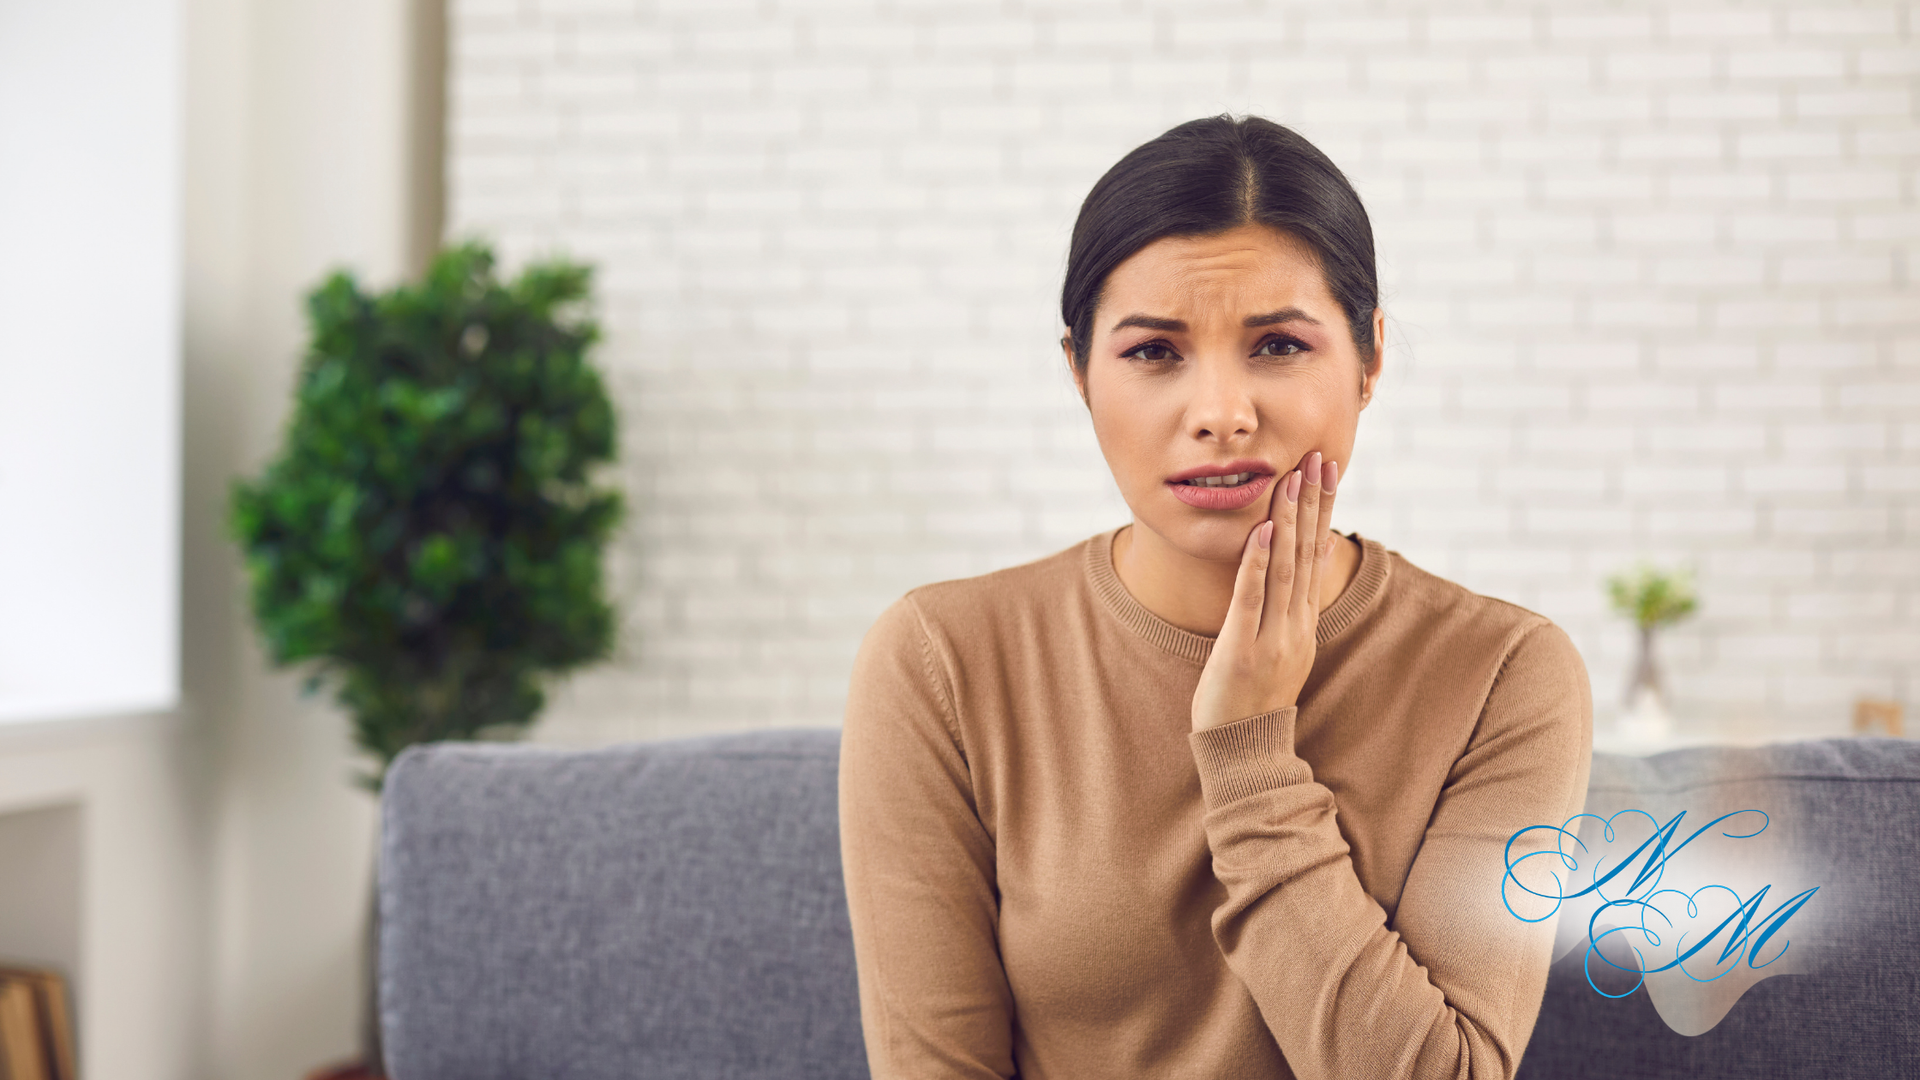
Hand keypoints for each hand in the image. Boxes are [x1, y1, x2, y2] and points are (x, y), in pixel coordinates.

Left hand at [1190, 452, 1339, 732]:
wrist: (1245, 751)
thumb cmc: (1255, 697)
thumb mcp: (1285, 647)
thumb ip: (1295, 604)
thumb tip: (1312, 556)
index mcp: (1304, 622)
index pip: (1316, 555)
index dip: (1323, 510)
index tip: (1327, 470)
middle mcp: (1295, 625)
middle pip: (1307, 553)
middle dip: (1313, 503)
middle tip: (1320, 458)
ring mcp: (1272, 638)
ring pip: (1285, 568)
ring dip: (1290, 520)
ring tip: (1293, 479)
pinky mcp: (1242, 650)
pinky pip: (1251, 599)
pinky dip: (1258, 563)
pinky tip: (1263, 530)